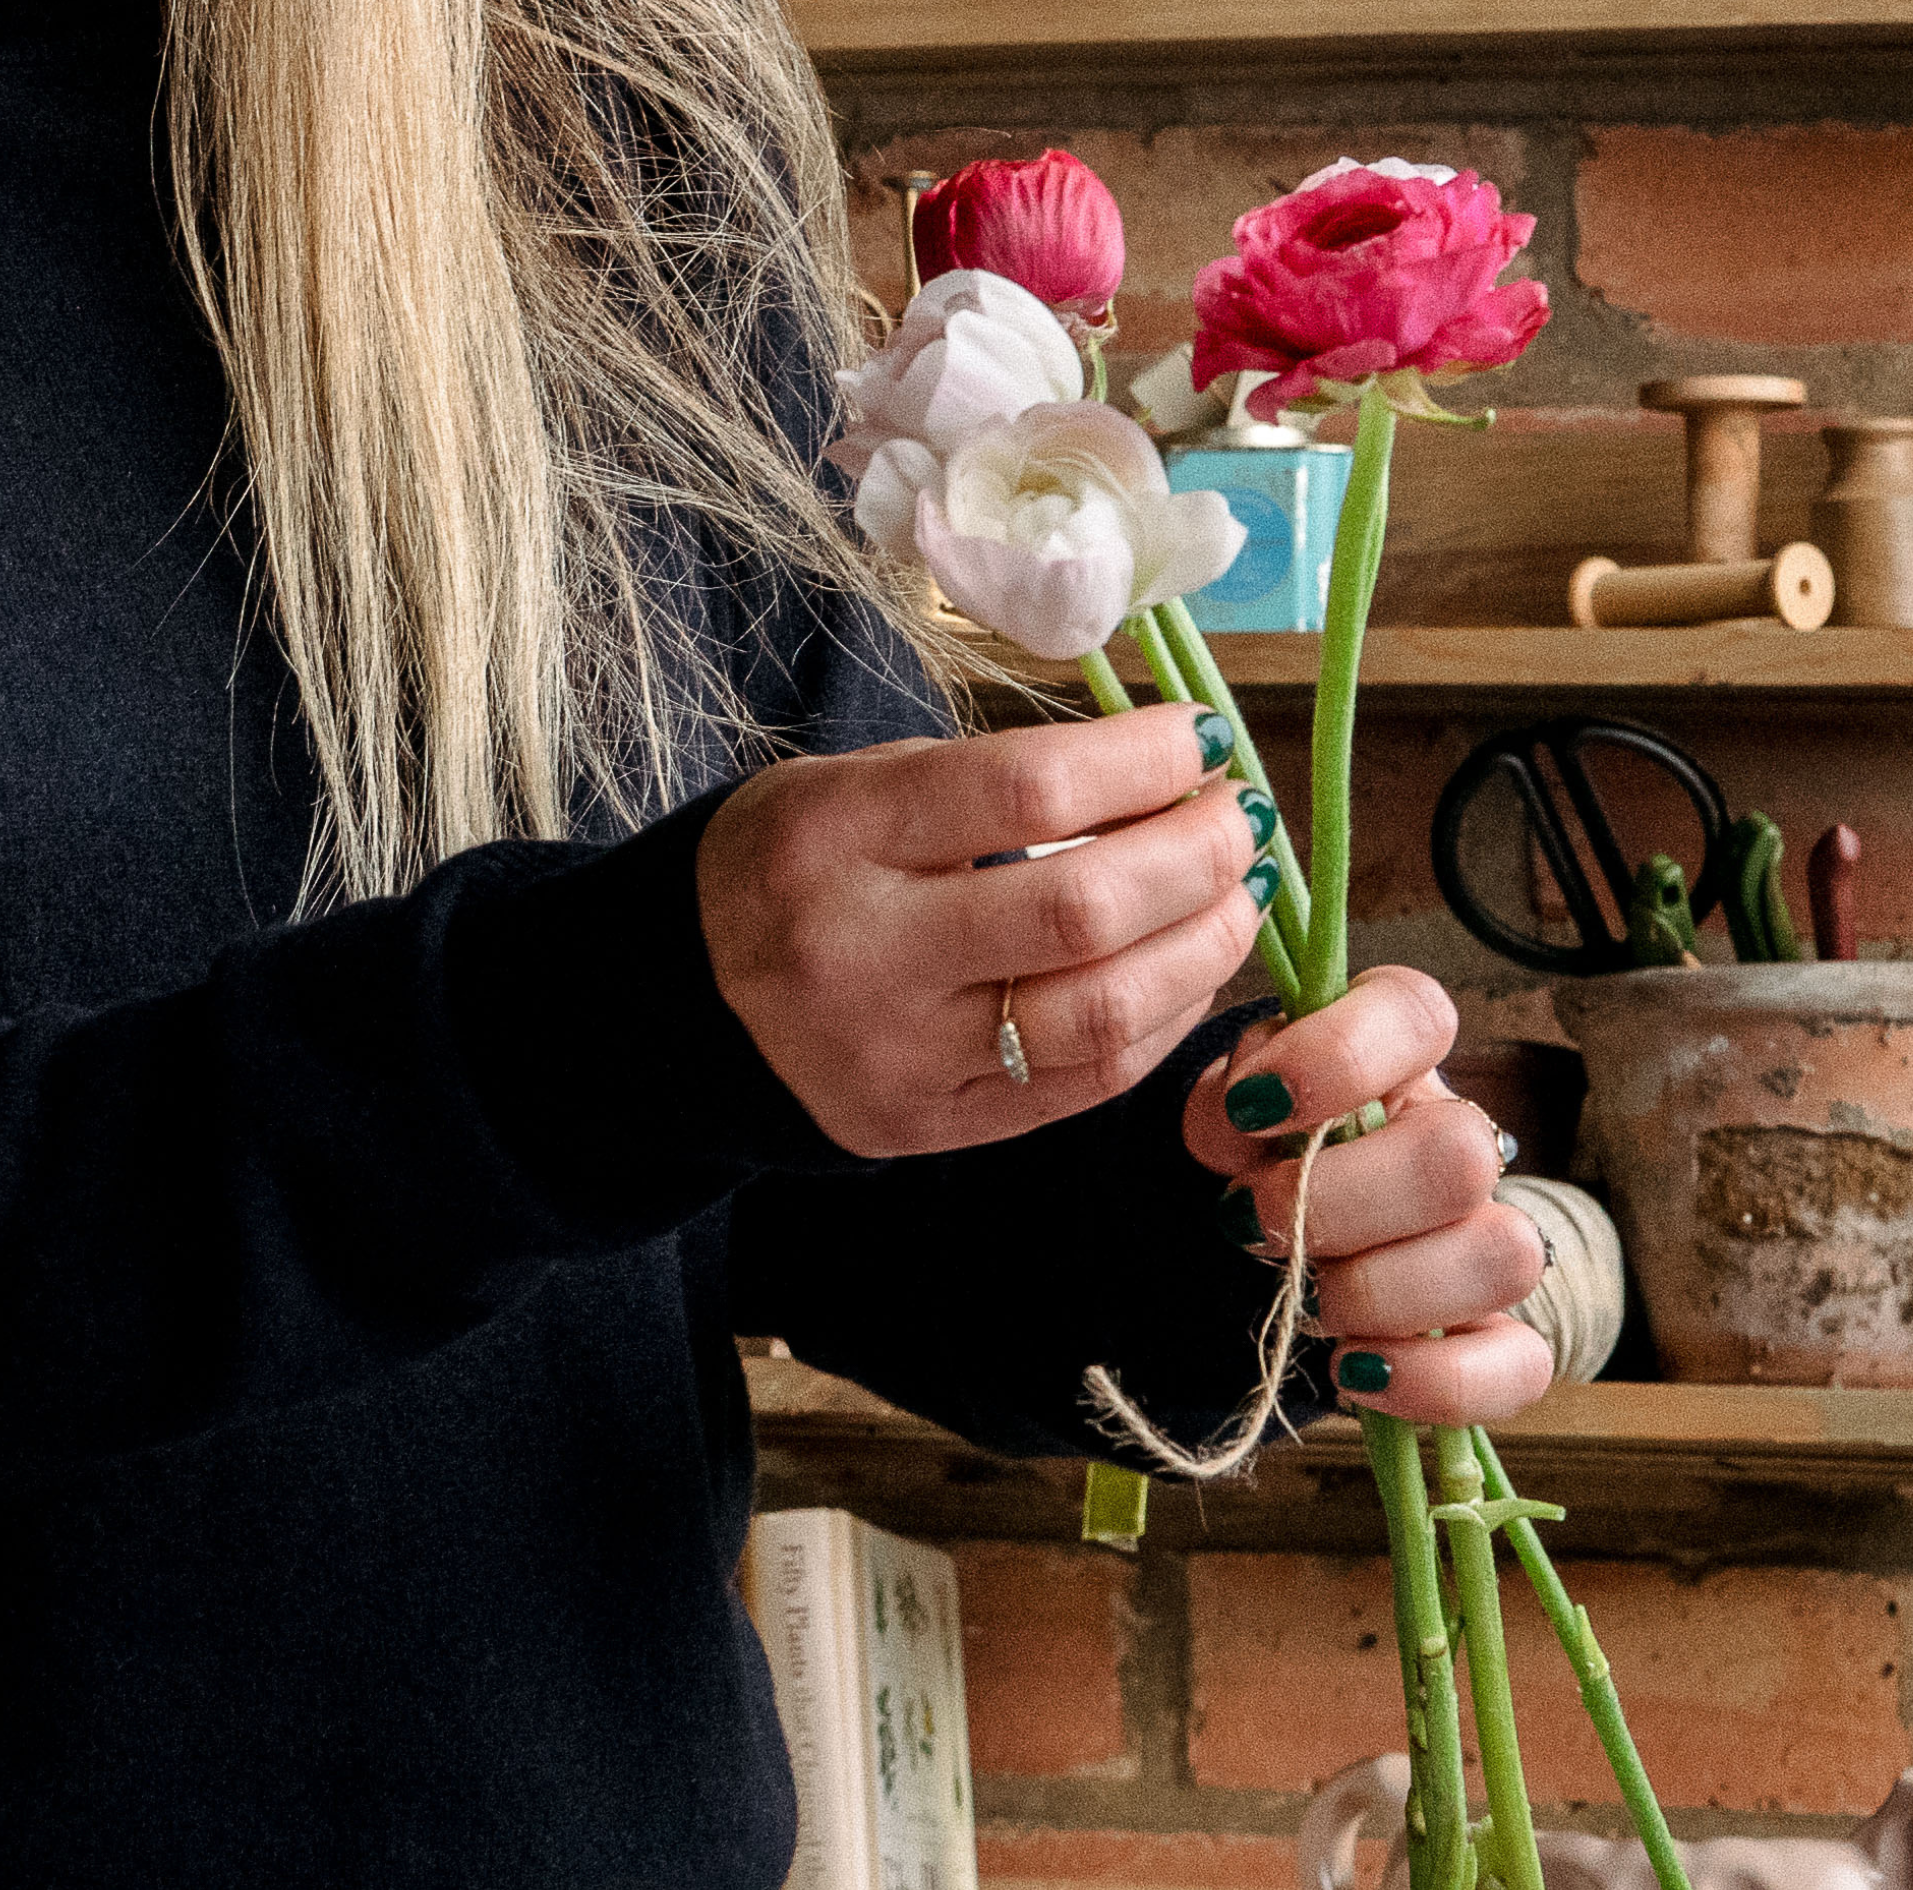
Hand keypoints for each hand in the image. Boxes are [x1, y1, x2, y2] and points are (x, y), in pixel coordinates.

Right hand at [696, 706, 1268, 1157]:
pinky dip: (1164, 1022)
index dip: (1143, 758)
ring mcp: (899, 1054)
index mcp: (837, 837)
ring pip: (1103, 1010)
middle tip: (1239, 822)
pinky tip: (1188, 973)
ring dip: (1204, 946)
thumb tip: (1161, 773)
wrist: (673, 1008)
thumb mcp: (847, 787)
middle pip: (1082, 906)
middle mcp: (864, 952)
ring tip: (1237, 896)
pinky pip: (1083, 1083)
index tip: (1198, 739)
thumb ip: (989, 781)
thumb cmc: (784, 870)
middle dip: (1197, 854)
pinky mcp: (929, 1127)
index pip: (1030, 789)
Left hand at [1188, 966, 1553, 1426]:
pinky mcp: (1487, 1334)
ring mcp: (1482, 1239)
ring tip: (1307, 1299)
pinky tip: (1355, 1371)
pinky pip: (1520, 1363)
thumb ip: (1228, 1102)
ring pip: (1504, 1255)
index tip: (1251, 1108)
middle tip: (1255, 1223)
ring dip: (1383, 1289)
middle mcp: (1456, 1141)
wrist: (1248, 1244)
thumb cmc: (1247, 1162)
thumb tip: (1244, 1116)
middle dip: (1339, 1202)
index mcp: (1394, 1063)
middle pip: (1461, 1155)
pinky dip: (1434, 1379)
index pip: (1417, 1014)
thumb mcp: (1220, 1118)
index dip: (1339, 1056)